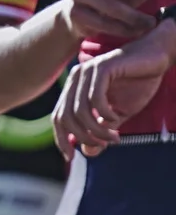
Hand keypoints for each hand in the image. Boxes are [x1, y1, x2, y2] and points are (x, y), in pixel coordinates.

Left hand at [54, 21, 175, 158]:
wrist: (155, 58)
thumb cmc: (135, 84)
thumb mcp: (117, 114)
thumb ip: (101, 130)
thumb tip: (87, 152)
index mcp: (74, 89)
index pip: (58, 117)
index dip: (60, 138)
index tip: (70, 157)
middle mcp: (75, 79)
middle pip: (66, 116)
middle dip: (83, 136)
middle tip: (104, 143)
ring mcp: (86, 71)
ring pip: (80, 110)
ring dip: (97, 129)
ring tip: (114, 136)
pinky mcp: (101, 67)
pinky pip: (95, 97)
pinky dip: (104, 113)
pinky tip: (116, 118)